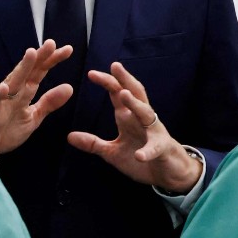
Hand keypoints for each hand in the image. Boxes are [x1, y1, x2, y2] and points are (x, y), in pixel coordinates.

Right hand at [0, 41, 76, 159]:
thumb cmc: (7, 129)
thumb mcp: (33, 117)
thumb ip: (49, 103)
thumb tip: (69, 87)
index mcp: (25, 91)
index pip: (40, 72)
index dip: (52, 60)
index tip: (68, 50)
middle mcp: (14, 91)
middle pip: (29, 71)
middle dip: (40, 57)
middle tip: (51, 43)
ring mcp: (1, 100)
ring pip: (13, 80)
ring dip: (22, 68)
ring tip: (31, 54)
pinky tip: (5, 88)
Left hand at [67, 63, 202, 192]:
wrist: (168, 172)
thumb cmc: (141, 156)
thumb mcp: (112, 152)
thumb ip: (93, 143)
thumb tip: (69, 136)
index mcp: (128, 117)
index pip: (118, 94)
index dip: (107, 82)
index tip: (91, 73)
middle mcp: (142, 120)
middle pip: (135, 94)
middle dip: (125, 79)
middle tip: (115, 65)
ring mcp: (154, 133)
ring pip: (146, 114)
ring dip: (135, 104)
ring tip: (124, 95)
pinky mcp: (162, 149)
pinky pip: (156, 147)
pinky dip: (147, 151)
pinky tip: (139, 155)